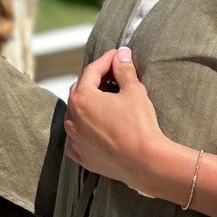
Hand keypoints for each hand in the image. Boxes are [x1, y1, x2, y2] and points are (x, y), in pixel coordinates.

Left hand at [63, 46, 166, 191]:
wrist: (145, 162)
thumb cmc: (139, 125)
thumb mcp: (134, 91)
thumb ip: (124, 70)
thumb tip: (122, 54)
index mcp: (81, 98)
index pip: (91, 71)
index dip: (106, 60)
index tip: (117, 55)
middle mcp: (71, 118)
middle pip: (81, 91)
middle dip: (96, 81)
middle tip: (114, 75)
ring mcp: (74, 139)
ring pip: (76, 114)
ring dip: (89, 105)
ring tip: (108, 100)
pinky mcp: (82, 156)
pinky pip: (77, 138)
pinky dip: (85, 129)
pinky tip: (98, 126)